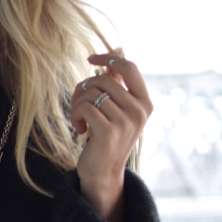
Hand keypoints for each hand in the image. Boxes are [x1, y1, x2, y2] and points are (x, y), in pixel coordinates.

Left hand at [71, 50, 152, 221]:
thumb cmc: (106, 137)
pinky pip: (85, 107)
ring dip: (78, 103)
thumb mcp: (116, 108)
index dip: (108, 58)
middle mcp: (140, 111)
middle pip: (104, 79)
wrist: (103, 173)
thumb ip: (118, 81)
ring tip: (80, 118)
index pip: (129, 67)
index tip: (90, 59)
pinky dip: (76, 115)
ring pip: (92, 93)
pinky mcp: (108, 132)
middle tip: (79, 105)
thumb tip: (118, 48)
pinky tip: (80, 128)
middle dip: (84, 88)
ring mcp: (126, 122)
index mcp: (145, 102)